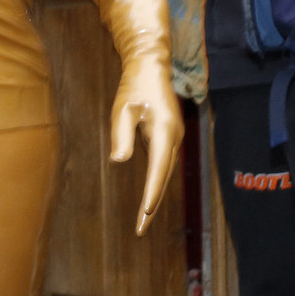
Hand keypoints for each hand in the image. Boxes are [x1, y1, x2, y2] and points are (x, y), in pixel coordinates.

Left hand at [111, 54, 181, 233]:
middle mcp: (174, 138)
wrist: (151, 66)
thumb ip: (121, 134)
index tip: (145, 212)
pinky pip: (163, 165)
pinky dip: (156, 182)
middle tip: (141, 229)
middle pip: (164, 177)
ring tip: (143, 220)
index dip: (152, 192)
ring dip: (155, 195)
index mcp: (165, 132)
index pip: (158, 169)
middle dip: (153, 204)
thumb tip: (119, 160)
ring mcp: (174, 138)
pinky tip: (147, 197)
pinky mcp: (169, 137)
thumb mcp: (122, 108)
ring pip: (165, 173)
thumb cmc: (134, 85)